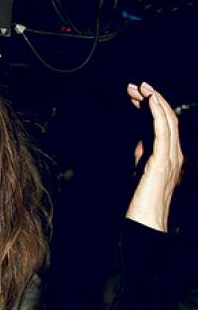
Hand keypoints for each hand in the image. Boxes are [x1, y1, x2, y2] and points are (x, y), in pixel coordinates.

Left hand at [125, 81, 182, 231]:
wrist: (145, 222)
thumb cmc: (142, 202)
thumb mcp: (142, 171)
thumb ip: (143, 155)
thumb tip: (141, 140)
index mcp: (171, 156)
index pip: (165, 124)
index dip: (151, 107)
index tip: (136, 95)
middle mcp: (175, 154)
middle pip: (168, 117)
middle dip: (152, 98)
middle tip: (134, 86)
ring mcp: (172, 157)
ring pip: (168, 120)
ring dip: (153, 100)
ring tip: (139, 87)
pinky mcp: (162, 161)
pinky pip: (163, 131)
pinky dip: (157, 113)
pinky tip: (149, 100)